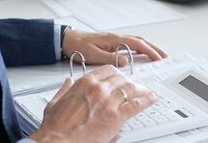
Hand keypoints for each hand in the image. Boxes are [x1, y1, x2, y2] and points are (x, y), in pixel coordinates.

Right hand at [29, 65, 158, 142]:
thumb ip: (64, 89)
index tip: (120, 76)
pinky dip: (147, 100)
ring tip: (146, 91)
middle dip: (129, 82)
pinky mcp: (116, 117)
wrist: (58, 140)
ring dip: (140, 90)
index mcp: (85, 83)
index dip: (117, 74)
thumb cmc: (56, 126)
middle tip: (134, 86)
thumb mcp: (55, 102)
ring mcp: (109, 102)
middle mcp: (99, 89)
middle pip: (121, 79)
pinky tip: (152, 98)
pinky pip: (136, 105)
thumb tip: (68, 82)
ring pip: (130, 89)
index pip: (107, 71)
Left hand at [62, 30, 167, 65]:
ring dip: (148, 47)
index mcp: (114, 39)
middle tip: (165, 55)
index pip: (137, 44)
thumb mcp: (93, 55)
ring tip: (157, 54)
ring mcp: (114, 39)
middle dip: (154, 47)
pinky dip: (140, 47)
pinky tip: (142, 53)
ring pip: (136, 41)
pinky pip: (130, 43)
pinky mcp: (112, 42)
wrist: (67, 39)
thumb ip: (111, 59)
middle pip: (140, 40)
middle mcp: (116, 37)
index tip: (158, 57)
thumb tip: (126, 62)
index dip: (149, 51)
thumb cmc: (78, 46)